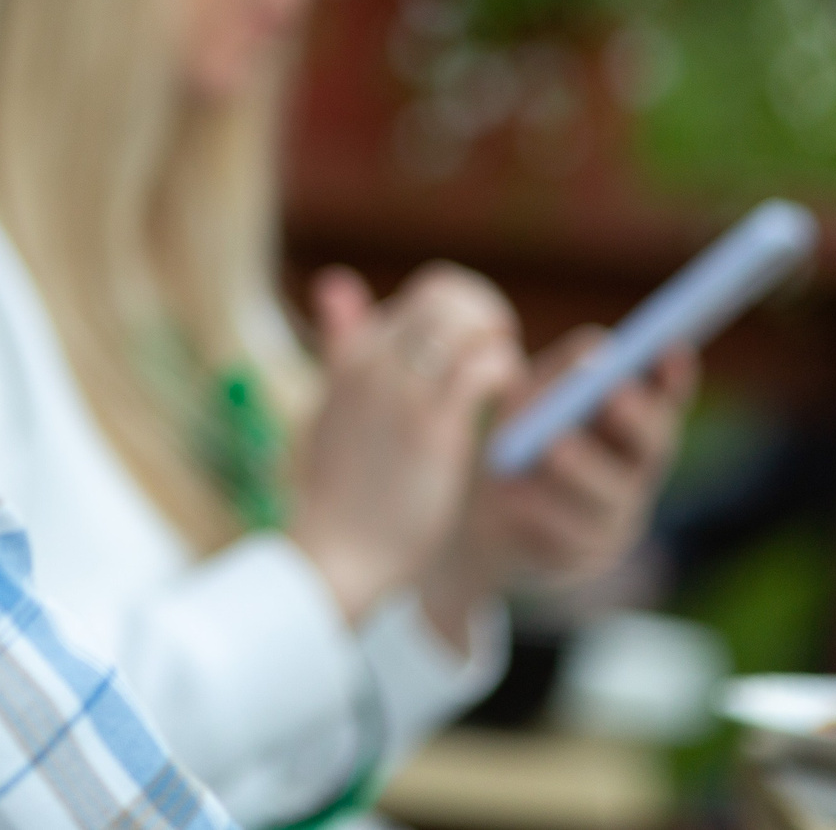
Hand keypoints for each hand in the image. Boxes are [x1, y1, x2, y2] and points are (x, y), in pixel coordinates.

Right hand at [288, 263, 521, 625]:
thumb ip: (340, 344)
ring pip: (465, 319)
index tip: (477, 345)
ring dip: (497, 339)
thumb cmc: (339, 490)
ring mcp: (401, 390)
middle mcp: (373, 360)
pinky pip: (482, 366)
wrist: (335, 554)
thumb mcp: (330, 405)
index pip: (425, 294)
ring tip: (506, 378)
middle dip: (486, 314)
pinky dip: (502, 371)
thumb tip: (337, 281)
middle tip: (500, 354)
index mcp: (352, 355)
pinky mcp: (432, 425)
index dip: (464, 311)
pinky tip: (506, 400)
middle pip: (447, 293)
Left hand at [421, 328, 693, 641]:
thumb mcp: (531, 397)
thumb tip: (596, 355)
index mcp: (633, 426)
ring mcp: (614, 518)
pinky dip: (539, 511)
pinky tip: (516, 497)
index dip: (675, 374)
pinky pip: (566, 535)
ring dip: (583, 467)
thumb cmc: (519, 440)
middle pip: (654, 446)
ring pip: (608, 494)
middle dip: (637, 417)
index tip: (672, 343)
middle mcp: (636, 471)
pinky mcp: (580, 557)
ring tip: (555, 443)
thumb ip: (564, 371)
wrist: (486, 521)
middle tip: (615, 391)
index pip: (668, 398)